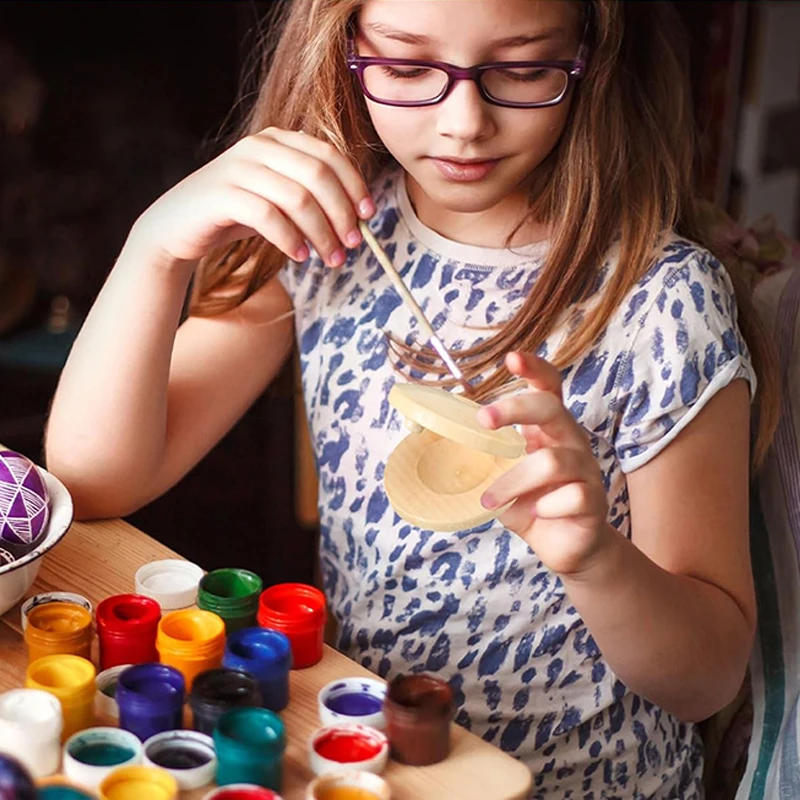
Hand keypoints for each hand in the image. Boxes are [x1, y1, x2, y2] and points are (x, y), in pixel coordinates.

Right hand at [130, 127, 375, 267]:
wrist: (176, 228)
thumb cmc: (235, 215)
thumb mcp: (278, 200)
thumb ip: (312, 199)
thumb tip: (358, 220)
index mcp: (277, 140)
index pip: (329, 156)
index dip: (354, 186)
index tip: (368, 217)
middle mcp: (259, 146)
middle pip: (318, 176)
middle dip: (341, 213)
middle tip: (352, 246)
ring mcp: (238, 168)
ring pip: (298, 198)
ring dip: (321, 233)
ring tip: (331, 258)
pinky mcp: (222, 194)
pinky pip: (268, 216)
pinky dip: (291, 239)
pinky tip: (300, 256)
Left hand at [477, 351, 610, 575]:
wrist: (566, 546)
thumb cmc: (531, 503)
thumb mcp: (501, 478)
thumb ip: (483, 460)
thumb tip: (440, 444)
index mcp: (547, 428)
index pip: (548, 387)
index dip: (533, 369)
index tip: (512, 359)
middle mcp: (570, 440)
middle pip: (551, 409)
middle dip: (515, 409)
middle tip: (483, 420)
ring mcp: (586, 469)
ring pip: (551, 461)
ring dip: (513, 482)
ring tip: (490, 500)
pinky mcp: (594, 499)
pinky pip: (571, 496)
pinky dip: (544, 507)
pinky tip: (537, 514)